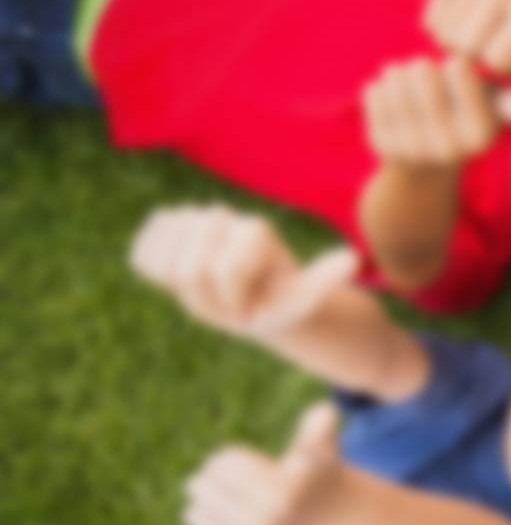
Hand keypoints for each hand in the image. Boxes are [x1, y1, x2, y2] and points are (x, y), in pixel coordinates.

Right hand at [129, 204, 357, 340]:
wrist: (257, 293)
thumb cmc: (280, 301)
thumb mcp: (305, 300)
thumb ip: (321, 280)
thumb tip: (354, 257)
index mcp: (256, 231)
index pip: (222, 271)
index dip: (233, 300)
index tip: (251, 307)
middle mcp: (224, 217)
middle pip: (191, 268)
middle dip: (209, 297)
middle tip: (231, 301)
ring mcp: (192, 219)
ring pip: (165, 258)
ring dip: (183, 286)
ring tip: (210, 290)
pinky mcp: (165, 227)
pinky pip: (142, 255)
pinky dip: (156, 272)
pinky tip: (180, 276)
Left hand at [182, 402, 344, 524]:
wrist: (327, 509)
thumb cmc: (315, 468)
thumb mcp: (320, 444)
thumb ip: (320, 426)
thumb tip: (325, 411)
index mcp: (280, 492)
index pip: (221, 465)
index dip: (223, 458)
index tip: (229, 460)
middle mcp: (269, 524)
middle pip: (204, 488)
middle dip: (207, 478)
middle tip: (215, 478)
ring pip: (195, 516)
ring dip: (201, 504)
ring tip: (215, 499)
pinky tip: (220, 521)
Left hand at [363, 56, 496, 167]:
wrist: (424, 168)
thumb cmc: (466, 120)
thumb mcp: (494, 109)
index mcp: (481, 136)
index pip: (457, 70)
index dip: (453, 65)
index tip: (456, 73)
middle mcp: (448, 149)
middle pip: (421, 72)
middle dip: (423, 67)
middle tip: (428, 80)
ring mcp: (411, 150)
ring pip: (395, 79)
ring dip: (400, 75)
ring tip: (410, 88)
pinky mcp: (380, 147)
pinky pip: (372, 92)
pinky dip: (380, 89)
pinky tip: (394, 103)